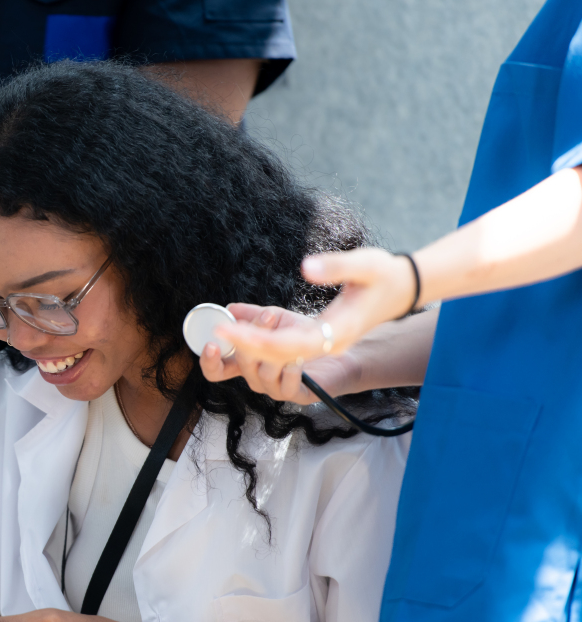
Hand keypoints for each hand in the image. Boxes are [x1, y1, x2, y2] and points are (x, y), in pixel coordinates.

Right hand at [200, 304, 361, 403]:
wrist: (338, 348)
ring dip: (276, 352)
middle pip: (239, 365)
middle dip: (250, 340)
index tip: (211, 344)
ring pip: (262, 374)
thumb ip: (252, 316)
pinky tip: (299, 358)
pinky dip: (292, 369)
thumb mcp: (276, 319)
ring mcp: (274, 389)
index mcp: (246, 362)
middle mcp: (256, 378)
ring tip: (289, 334)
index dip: (209, 361)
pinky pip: (286, 385)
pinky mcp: (296, 396)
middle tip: (265, 317)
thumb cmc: (306, 334)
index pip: (217, 370)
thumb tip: (229, 309)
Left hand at [214, 249, 417, 367]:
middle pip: (279, 357)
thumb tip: (305, 267)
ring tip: (226, 327)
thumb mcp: (366, 264)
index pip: (291, 346)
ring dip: (251, 345)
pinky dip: (260, 337)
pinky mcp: (316, 338)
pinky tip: (241, 323)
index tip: (229, 332)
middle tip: (219, 330)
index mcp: (338, 332)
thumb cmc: (385, 274)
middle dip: (247, 346)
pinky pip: (282, 345)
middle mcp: (327, 345)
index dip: (258, 342)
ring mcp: (322, 345)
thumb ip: (336, 266)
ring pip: (279, 356)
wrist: (403, 288)